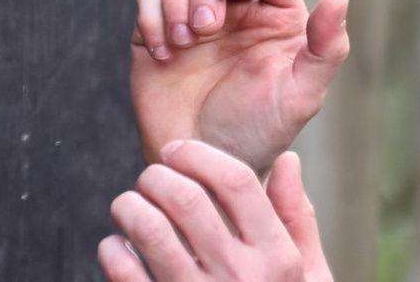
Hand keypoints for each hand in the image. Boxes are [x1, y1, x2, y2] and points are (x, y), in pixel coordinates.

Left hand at [101, 143, 334, 281]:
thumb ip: (296, 221)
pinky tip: (119, 250)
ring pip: (150, 228)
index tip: (176, 151)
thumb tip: (287, 161)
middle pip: (185, 196)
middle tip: (148, 182)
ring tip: (128, 209)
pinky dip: (112, 251)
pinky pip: (124, 272)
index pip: (236, 180)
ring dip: (128, 206)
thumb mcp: (307, 280)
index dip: (198, 154)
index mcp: (278, 261)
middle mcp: (243, 279)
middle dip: (155, 176)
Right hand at [130, 0, 348, 174]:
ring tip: (183, 42)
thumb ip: (325, 49)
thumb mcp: (299, 97)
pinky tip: (163, 54)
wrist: (202, 167)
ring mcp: (195, 9)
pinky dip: (151, 14)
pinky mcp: (159, 21)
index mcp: (276, 13)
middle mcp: (237, 4)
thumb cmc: (257, 135)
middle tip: (205, 30)